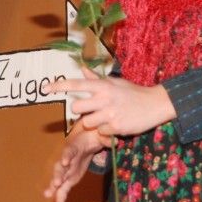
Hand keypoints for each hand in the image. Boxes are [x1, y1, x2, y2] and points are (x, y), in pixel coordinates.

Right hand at [43, 126, 112, 201]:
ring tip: (47, 196)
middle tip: (56, 183)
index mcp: (73, 148)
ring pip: (58, 180)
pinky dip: (60, 198)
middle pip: (60, 168)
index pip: (69, 151)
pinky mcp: (69, 180)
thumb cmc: (92, 137)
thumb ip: (105, 139)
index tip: (65, 162)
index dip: (66, 156)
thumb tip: (114, 142)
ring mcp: (66, 171)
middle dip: (57, 175)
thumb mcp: (99, 136)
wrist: (86, 142)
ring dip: (53, 188)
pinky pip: (63, 190)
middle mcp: (66, 160)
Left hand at [46, 67, 175, 137]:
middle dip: (81, 112)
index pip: (76, 84)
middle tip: (92, 111)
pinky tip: (116, 125)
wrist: (156, 104)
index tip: (44, 88)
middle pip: (76, 108)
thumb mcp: (116, 83)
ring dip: (93, 123)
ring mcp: (110, 113)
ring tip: (107, 118)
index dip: (58, 86)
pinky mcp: (116, 127)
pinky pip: (100, 132)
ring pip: (86, 122)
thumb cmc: (133, 93)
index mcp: (103, 85)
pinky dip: (106, 131)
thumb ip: (97, 80)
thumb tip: (82, 69)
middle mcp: (104, 98)